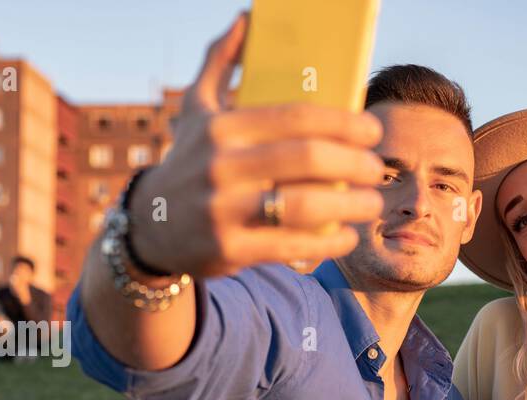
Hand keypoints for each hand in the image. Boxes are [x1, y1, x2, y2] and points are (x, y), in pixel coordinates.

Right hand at [127, 12, 386, 279]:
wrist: (151, 226)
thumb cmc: (191, 161)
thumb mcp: (197, 109)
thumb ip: (220, 63)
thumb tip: (248, 17)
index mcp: (222, 126)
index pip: (296, 117)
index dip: (343, 123)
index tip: (372, 130)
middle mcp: (221, 165)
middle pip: (307, 159)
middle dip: (354, 163)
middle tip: (375, 168)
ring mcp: (224, 209)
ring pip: (305, 205)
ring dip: (350, 205)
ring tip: (372, 202)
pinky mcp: (230, 249)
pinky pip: (292, 245)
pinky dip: (327, 242)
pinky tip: (347, 236)